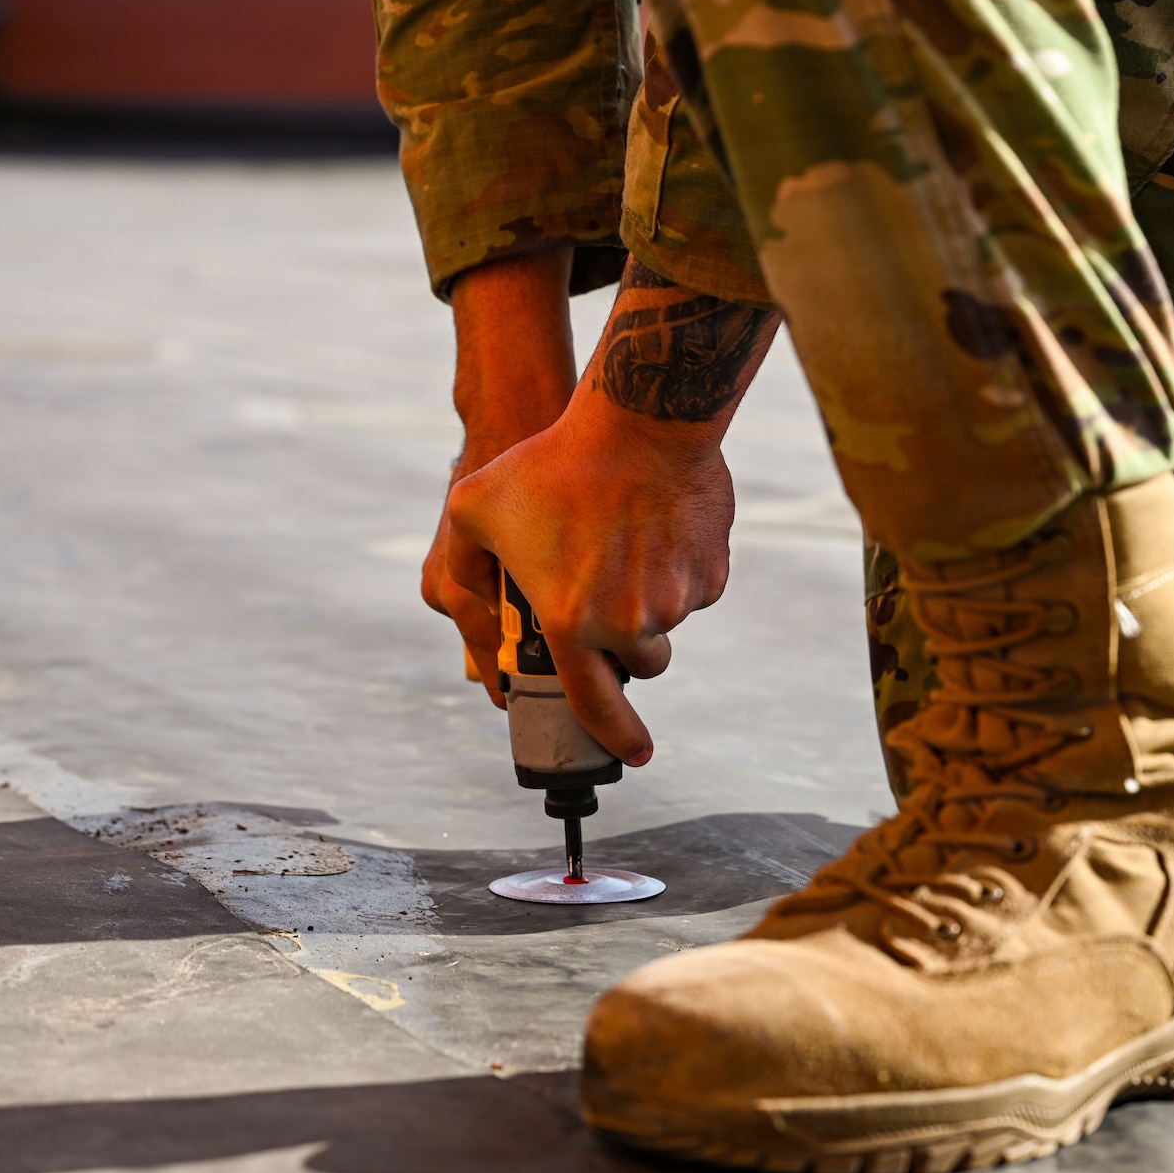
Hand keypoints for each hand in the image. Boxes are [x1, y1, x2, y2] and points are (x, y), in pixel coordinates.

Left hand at [449, 258, 777, 763]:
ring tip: (625, 541)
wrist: (642, 421)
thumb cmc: (552, 462)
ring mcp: (676, 602)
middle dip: (627, 647)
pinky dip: (678, 569)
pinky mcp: (711, 575)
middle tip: (608, 599)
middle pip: (639, 663)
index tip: (634, 751)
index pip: (593, 703)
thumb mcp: (473, 508)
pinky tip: (656, 525)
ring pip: (666, 622)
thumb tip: (475, 611)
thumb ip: (462, 568)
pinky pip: (695, 589)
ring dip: (649, 601)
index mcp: (571, 623)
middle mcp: (627, 625)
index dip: (615, 735)